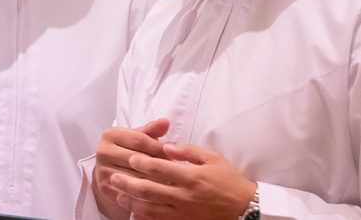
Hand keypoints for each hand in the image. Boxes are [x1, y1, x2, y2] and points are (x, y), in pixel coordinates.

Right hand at [92, 118, 169, 219]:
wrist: (109, 173)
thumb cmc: (128, 153)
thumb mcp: (138, 139)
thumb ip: (152, 130)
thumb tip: (165, 122)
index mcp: (110, 135)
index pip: (140, 140)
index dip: (160, 148)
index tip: (174, 155)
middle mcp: (103, 151)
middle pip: (139, 159)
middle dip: (159, 166)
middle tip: (175, 172)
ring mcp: (103, 170)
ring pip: (137, 177)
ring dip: (156, 182)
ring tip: (170, 183)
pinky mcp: (105, 188)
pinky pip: (132, 192)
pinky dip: (147, 195)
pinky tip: (158, 195)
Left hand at [107, 143, 255, 219]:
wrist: (246, 209)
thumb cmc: (230, 181)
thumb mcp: (213, 159)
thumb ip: (188, 151)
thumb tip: (167, 147)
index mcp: (191, 176)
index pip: (159, 168)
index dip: (142, 162)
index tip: (130, 157)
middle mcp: (185, 195)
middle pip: (149, 189)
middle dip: (128, 182)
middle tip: (113, 176)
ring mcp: (183, 212)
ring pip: (150, 207)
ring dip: (131, 200)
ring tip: (117, 193)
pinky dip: (144, 216)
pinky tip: (133, 211)